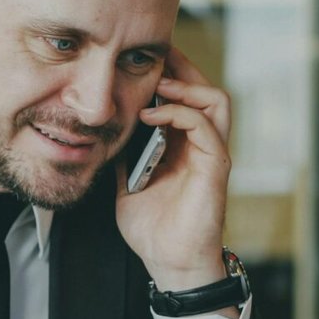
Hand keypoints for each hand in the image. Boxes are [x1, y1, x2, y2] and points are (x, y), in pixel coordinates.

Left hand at [115, 47, 233, 302]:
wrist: (168, 262)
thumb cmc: (152, 228)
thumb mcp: (126, 182)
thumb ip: (123, 155)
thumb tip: (102, 132)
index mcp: (184, 145)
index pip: (186, 97)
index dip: (170, 74)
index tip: (142, 59)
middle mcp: (203, 145)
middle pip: (205, 90)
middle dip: (181, 68)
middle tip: (154, 55)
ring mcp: (212, 154)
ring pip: (216, 101)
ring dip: (186, 87)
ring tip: (157, 83)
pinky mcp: (216, 168)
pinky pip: (207, 128)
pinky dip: (180, 114)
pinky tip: (152, 114)